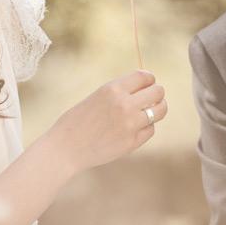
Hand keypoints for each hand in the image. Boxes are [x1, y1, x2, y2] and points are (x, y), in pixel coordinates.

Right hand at [45, 70, 166, 174]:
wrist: (65, 148)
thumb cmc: (77, 121)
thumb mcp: (97, 97)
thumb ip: (119, 92)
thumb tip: (146, 88)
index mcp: (112, 89)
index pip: (144, 76)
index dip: (149, 79)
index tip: (148, 84)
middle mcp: (124, 104)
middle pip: (158, 91)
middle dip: (157, 94)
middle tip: (151, 99)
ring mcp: (130, 124)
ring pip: (160, 111)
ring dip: (158, 110)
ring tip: (150, 112)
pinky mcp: (132, 142)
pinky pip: (151, 130)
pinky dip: (146, 128)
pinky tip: (134, 129)